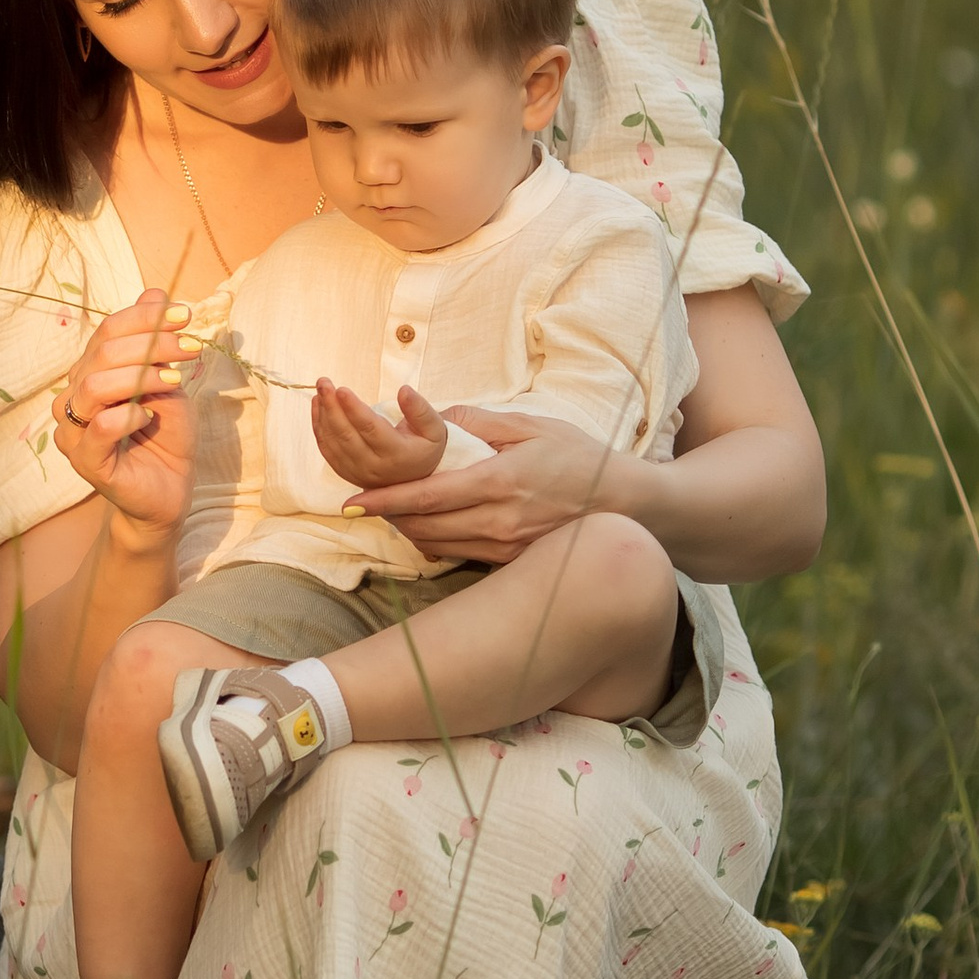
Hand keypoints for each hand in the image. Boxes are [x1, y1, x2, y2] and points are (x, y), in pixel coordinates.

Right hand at [49, 289, 201, 539]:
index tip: (185, 315)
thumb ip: (156, 342)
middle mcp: (73, 397)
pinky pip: (99, 427)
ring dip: (140, 376)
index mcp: (90, 373)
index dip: (144, 317)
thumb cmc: (166, 436)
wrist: (170, 491)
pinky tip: (149, 416)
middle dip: (150, 343)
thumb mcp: (168, 381)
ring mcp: (73, 431)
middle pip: (101, 353)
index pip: (107, 331)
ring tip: (174, 380)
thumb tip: (155, 291)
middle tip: (189, 348)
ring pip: (94, 386)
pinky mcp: (85, 462)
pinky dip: (129, 415)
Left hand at [310, 377, 461, 492]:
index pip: (371, 430)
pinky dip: (319, 427)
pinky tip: (318, 406)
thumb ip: (420, 409)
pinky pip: (327, 450)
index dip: (354, 409)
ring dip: (323, 415)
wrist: (416, 476)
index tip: (342, 389)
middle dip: (332, 407)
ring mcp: (358, 473)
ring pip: (334, 443)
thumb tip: (404, 390)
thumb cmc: (424, 446)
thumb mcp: (434, 428)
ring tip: (320, 389)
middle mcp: (375, 468)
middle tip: (323, 383)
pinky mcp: (346, 473)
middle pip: (347, 436)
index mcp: (398, 456)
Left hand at [357, 406, 631, 565]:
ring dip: (408, 531)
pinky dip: (437, 541)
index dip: (384, 501)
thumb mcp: (532, 426)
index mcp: (499, 483)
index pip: (427, 498)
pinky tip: (428, 525)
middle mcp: (499, 523)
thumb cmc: (579, 458)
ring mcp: (506, 547)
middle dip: (387, 518)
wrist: (626, 504)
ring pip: (438, 546)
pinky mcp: (512, 561)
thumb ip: (480, 423)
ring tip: (389, 511)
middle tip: (362, 504)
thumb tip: (436, 417)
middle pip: (424, 528)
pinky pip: (462, 555)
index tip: (352, 502)